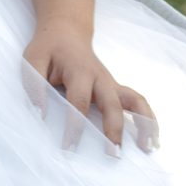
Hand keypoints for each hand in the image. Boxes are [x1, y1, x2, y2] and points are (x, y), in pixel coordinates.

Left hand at [22, 18, 156, 153]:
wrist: (67, 31)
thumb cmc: (49, 49)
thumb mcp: (33, 60)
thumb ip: (34, 85)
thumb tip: (40, 114)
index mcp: (79, 71)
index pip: (79, 100)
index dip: (75, 124)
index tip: (69, 147)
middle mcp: (100, 78)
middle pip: (113, 104)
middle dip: (114, 130)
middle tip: (114, 154)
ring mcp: (111, 84)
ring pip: (135, 101)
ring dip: (144, 123)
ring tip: (149, 148)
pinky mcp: (115, 89)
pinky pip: (137, 103)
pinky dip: (148, 119)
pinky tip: (152, 139)